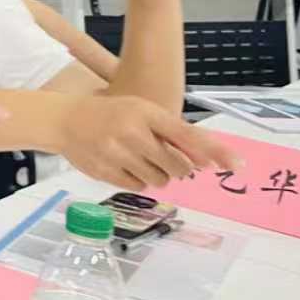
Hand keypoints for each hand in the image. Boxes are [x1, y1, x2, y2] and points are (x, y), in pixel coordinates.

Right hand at [57, 94, 242, 189]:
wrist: (64, 120)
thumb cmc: (110, 114)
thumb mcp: (141, 112)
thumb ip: (172, 134)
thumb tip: (206, 161)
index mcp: (145, 113)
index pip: (187, 135)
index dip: (213, 150)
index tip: (236, 164)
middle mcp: (132, 133)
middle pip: (177, 166)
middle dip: (177, 167)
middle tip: (161, 157)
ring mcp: (116, 154)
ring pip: (159, 180)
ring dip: (156, 174)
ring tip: (137, 158)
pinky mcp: (104, 171)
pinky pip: (138, 187)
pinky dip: (137, 180)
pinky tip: (123, 165)